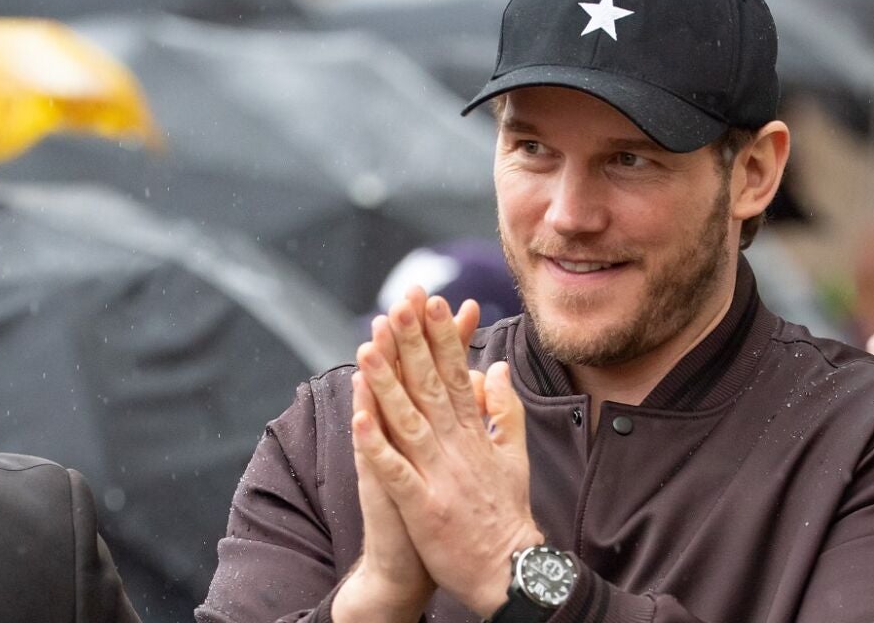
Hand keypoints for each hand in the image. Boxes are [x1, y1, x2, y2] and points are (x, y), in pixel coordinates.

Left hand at [354, 292, 541, 618]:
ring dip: (387, 384)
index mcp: (477, 434)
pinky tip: (359, 418)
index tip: (433, 302)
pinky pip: (395, 471)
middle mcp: (458, 447)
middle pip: (431, 387)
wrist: (508, 571)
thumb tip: (497, 367)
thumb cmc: (507, 514)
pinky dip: (377, 445)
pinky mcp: (423, 506)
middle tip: (400, 305)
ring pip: (408, 420)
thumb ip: (506, 409)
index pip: (457, 374)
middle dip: (414, 344)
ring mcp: (440, 476)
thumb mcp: (515, 455)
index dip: (444, 337)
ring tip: (368, 347)